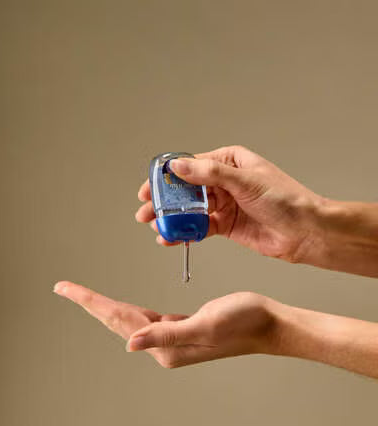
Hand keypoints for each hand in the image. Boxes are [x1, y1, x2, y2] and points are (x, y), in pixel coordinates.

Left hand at [53, 281, 278, 367]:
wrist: (270, 323)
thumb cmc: (245, 321)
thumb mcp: (206, 325)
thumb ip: (167, 335)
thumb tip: (129, 344)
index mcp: (167, 347)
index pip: (120, 320)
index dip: (91, 302)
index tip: (64, 288)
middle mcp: (165, 347)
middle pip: (119, 320)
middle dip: (91, 303)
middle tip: (64, 288)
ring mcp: (172, 340)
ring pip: (131, 319)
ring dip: (106, 306)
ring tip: (83, 295)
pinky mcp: (181, 329)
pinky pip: (147, 318)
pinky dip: (130, 309)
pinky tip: (121, 306)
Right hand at [136, 145, 324, 263]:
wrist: (305, 232)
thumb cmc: (285, 200)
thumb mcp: (245, 182)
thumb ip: (209, 174)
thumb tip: (178, 166)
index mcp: (229, 161)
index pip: (190, 165)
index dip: (166, 177)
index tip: (149, 188)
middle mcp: (224, 181)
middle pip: (186, 189)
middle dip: (165, 201)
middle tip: (145, 212)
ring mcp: (224, 204)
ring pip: (190, 209)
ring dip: (172, 218)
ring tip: (155, 227)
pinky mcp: (225, 225)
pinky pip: (199, 227)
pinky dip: (185, 233)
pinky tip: (171, 238)